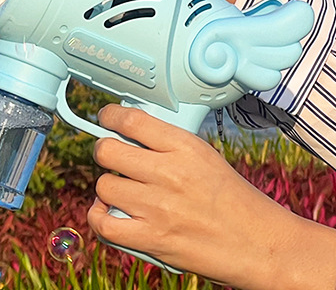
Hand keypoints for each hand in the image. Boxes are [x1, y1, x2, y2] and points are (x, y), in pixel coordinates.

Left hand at [88, 105, 335, 289]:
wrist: (263, 246)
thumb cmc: (234, 200)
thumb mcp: (204, 156)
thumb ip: (166, 144)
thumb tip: (128, 133)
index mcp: (184, 147)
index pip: (130, 119)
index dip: (109, 116)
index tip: (105, 119)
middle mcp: (169, 173)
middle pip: (107, 151)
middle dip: (105, 153)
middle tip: (113, 160)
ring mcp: (159, 208)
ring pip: (104, 186)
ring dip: (108, 190)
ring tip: (122, 193)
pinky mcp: (154, 240)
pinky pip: (104, 224)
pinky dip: (100, 219)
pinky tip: (110, 214)